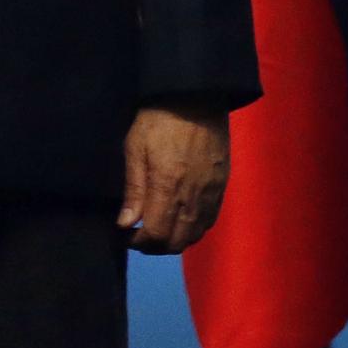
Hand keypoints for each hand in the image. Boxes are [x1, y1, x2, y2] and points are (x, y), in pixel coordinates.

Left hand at [121, 104, 229, 253]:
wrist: (196, 101)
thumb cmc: (157, 121)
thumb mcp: (135, 150)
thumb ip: (133, 190)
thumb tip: (125, 224)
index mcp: (169, 188)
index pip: (157, 234)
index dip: (139, 242)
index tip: (125, 236)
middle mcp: (193, 198)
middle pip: (178, 242)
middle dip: (155, 246)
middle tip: (137, 237)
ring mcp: (211, 195)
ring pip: (194, 235)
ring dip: (174, 240)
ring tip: (155, 230)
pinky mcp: (222, 189)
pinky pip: (208, 221)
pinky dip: (191, 230)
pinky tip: (177, 220)